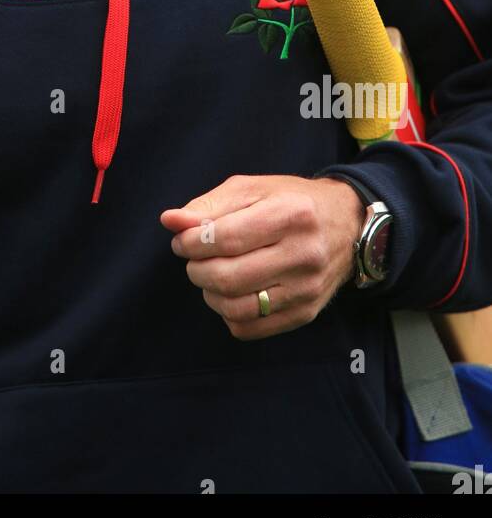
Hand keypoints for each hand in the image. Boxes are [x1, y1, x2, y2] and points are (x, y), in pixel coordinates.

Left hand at [160, 175, 366, 339]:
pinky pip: (250, 328)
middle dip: (196, 269)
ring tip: (209, 275)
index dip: (192, 242)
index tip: (181, 240)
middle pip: (228, 277)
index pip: (226, 238)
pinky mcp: (305, 313)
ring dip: (209, 294)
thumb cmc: (291, 201)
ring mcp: (306, 289)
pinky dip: (228, 314)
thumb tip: (170, 221)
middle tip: (193, 259)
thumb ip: (209, 205)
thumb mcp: (253, 189)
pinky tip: (230, 293)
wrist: (347, 225)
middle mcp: (304, 254)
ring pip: (237, 308)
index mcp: (291, 214)